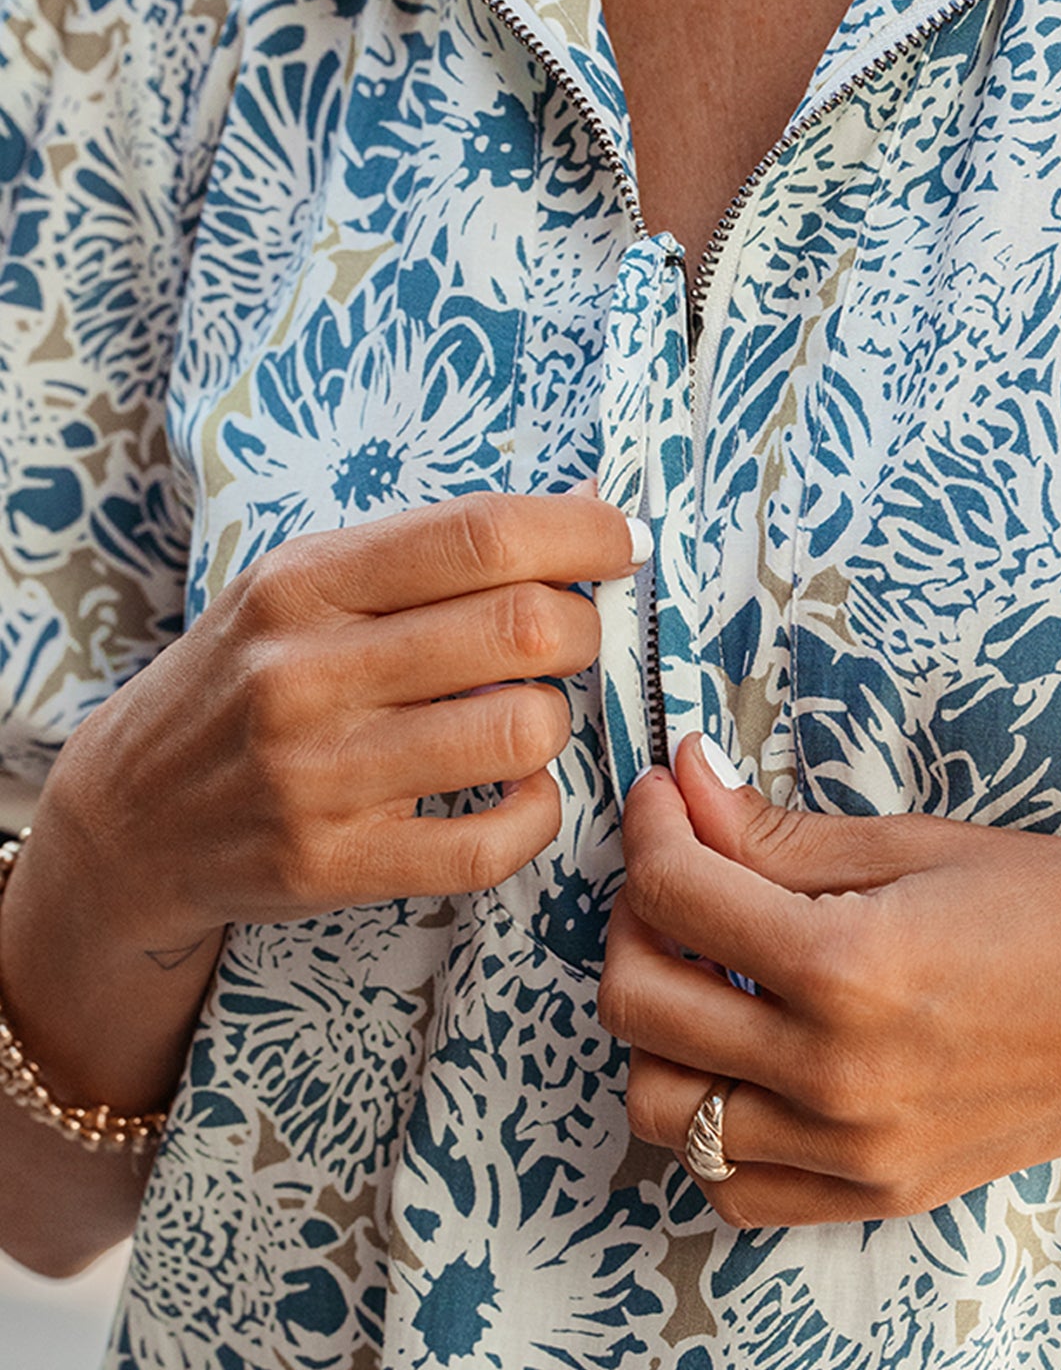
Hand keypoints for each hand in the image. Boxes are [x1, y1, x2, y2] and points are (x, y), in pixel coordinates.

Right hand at [43, 491, 647, 955]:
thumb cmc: (242, 687)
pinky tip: (516, 794)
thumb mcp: (300, 592)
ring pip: (520, 733)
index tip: (623, 542)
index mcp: (302, 584)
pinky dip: (534, 814)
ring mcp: (318, 776)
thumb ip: (429, 553)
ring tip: (525, 717)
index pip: (479, 535)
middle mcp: (305, 674)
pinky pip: (490, 843)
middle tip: (575, 638)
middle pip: (521, 628)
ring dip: (554, 722)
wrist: (128, 819)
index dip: (582, 534)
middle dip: (583, 628)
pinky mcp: (335, 864)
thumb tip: (588, 505)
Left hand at [600, 737, 1060, 1227]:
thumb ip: (779, 835)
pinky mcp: (877, 1192)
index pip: (673, 893)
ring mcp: (852, 1149)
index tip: (668, 798)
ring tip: (704, 974)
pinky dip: (709, 1129)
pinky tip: (743, 1064)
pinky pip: (733, 1188)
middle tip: (676, 876)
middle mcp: (835, 1075)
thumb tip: (682, 786)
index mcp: (847, 969)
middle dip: (633, 920)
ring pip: (664, 1108)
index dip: (651, 827)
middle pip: (638, 1005)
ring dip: (657, 1031)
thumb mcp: (918, 848)